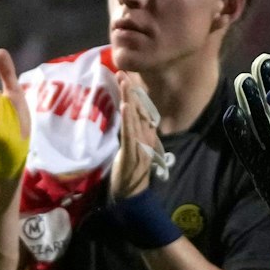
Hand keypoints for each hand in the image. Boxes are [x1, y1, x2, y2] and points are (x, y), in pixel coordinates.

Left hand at [108, 70, 160, 201]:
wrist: (132, 197)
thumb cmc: (128, 175)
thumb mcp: (128, 150)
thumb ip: (129, 134)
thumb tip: (125, 117)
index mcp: (145, 136)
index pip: (141, 110)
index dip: (134, 93)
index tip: (125, 76)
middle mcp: (146, 138)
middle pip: (140, 110)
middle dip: (131, 90)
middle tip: (123, 71)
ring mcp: (140, 145)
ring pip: (135, 118)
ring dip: (130, 99)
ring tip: (124, 82)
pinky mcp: (132, 154)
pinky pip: (130, 134)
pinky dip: (129, 119)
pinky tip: (127, 105)